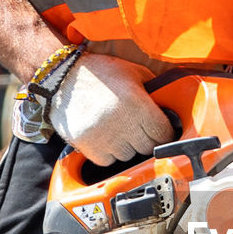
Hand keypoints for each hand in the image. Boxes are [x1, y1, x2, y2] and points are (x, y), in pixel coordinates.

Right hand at [50, 53, 173, 165]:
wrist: (60, 78)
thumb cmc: (99, 74)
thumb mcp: (133, 73)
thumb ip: (154, 91)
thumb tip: (172, 109)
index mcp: (136, 103)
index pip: (163, 133)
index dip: (164, 133)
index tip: (160, 131)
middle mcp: (122, 123)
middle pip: (147, 147)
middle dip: (146, 138)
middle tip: (137, 127)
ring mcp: (104, 138)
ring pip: (128, 155)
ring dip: (127, 146)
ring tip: (117, 128)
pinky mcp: (88, 147)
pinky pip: (108, 161)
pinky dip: (108, 152)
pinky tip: (104, 135)